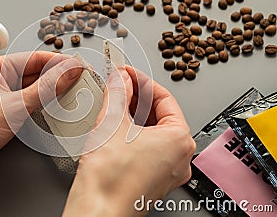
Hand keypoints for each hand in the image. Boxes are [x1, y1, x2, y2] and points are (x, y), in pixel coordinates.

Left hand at [0, 51, 81, 215]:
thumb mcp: (14, 106)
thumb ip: (45, 89)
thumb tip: (68, 71)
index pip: (35, 59)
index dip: (60, 63)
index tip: (80, 67)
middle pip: (36, 74)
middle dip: (58, 79)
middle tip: (81, 83)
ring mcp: (1, 100)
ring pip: (34, 92)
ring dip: (53, 95)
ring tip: (74, 96)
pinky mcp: (4, 117)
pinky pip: (29, 107)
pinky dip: (44, 109)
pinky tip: (57, 112)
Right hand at [63, 67, 195, 215]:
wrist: (98, 210)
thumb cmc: (110, 178)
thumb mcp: (112, 121)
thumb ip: (118, 93)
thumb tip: (120, 79)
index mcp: (179, 139)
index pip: (164, 97)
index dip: (142, 81)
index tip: (127, 74)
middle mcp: (179, 156)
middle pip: (160, 114)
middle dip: (137, 97)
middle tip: (119, 85)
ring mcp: (167, 170)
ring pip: (153, 131)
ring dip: (134, 114)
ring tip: (114, 103)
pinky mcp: (153, 178)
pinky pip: (147, 147)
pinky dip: (133, 133)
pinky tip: (116, 126)